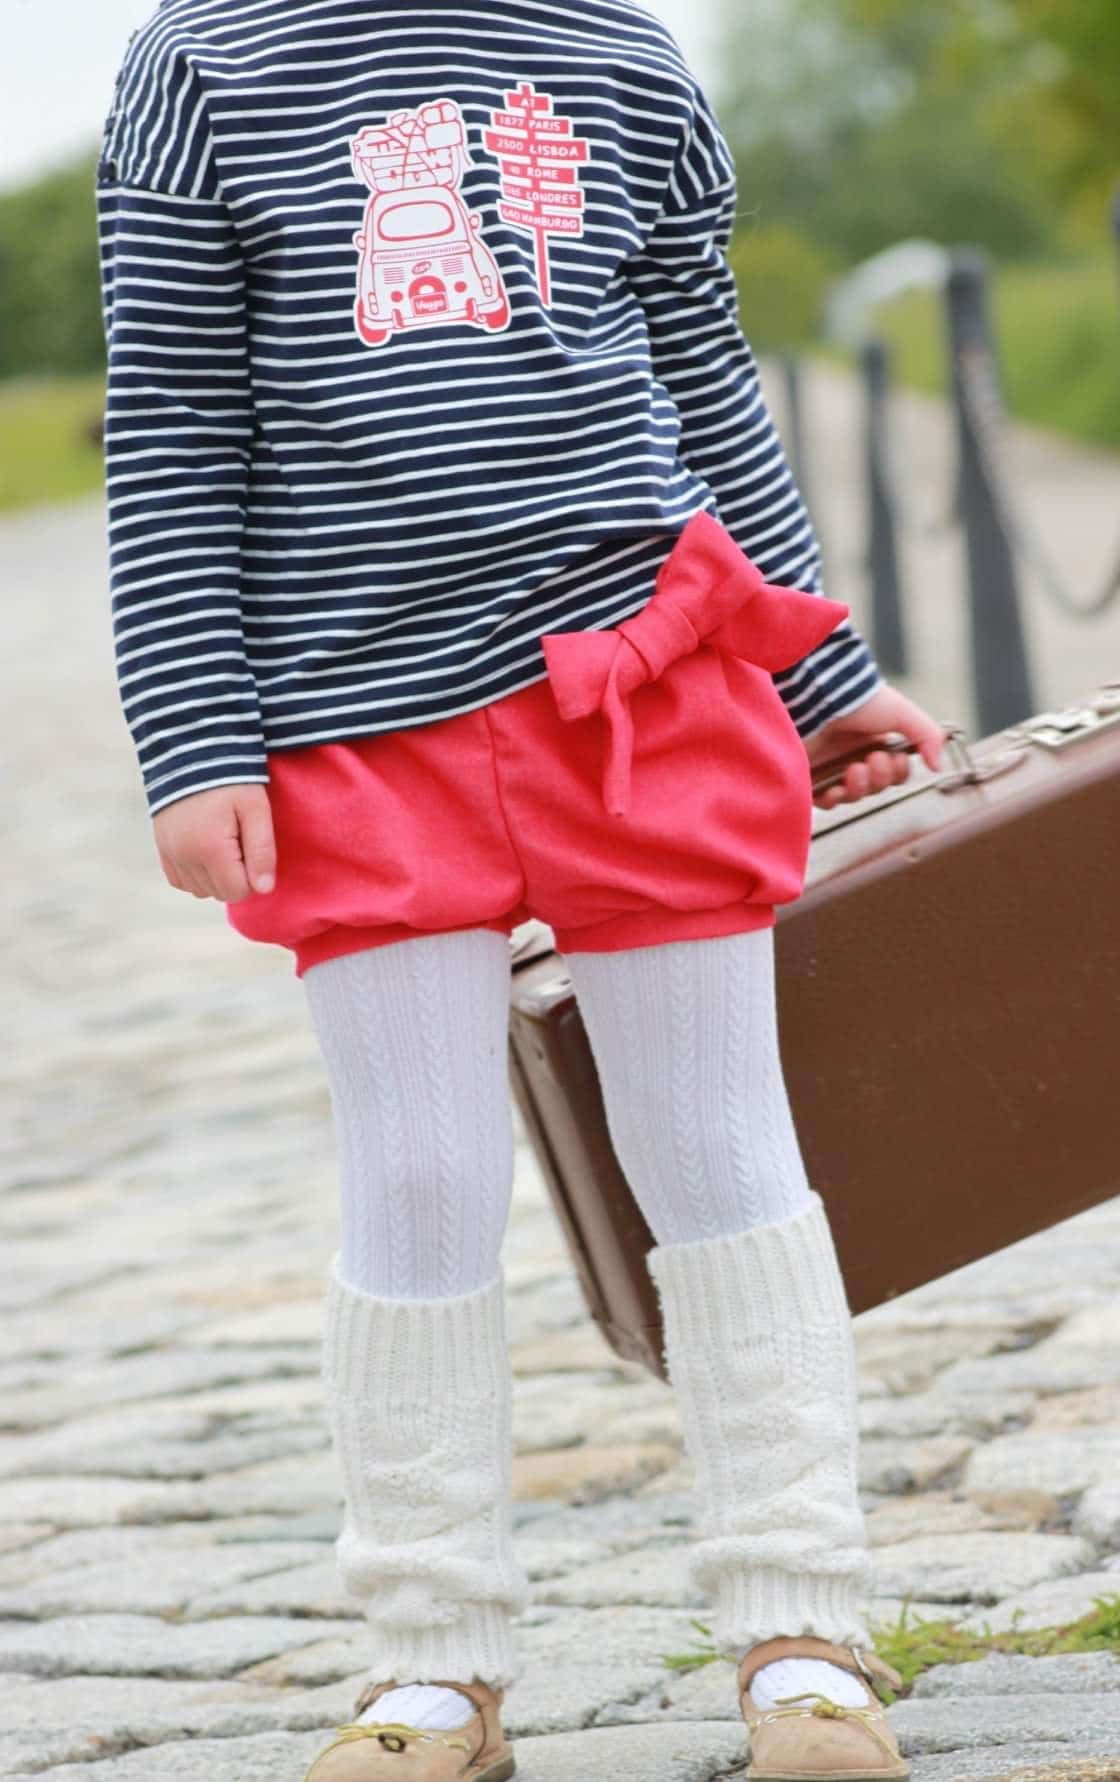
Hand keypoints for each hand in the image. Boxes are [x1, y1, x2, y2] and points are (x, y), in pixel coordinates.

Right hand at [154, 784, 275, 901]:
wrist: (191, 753)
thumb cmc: (231, 780)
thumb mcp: (255, 809)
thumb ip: (262, 850)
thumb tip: (264, 889)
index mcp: (210, 849)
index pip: (238, 892)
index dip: (253, 876)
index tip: (253, 849)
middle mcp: (185, 857)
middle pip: (219, 894)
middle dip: (236, 876)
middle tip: (240, 842)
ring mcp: (170, 854)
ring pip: (200, 890)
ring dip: (216, 877)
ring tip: (224, 843)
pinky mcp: (162, 849)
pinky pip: (181, 881)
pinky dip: (197, 874)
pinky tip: (207, 851)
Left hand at [804, 685, 946, 809]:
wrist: (818, 699)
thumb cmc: (858, 701)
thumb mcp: (901, 712)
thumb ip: (927, 735)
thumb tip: (938, 766)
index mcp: (876, 742)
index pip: (895, 774)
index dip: (898, 773)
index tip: (895, 758)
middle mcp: (855, 755)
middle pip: (876, 788)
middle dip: (878, 778)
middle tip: (872, 760)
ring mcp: (832, 767)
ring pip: (854, 797)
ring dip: (859, 787)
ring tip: (853, 769)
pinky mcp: (811, 776)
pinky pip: (826, 802)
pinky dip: (833, 799)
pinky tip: (835, 787)